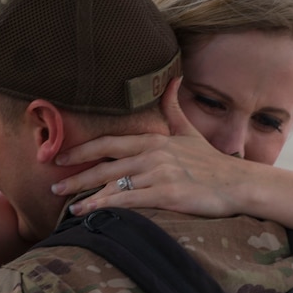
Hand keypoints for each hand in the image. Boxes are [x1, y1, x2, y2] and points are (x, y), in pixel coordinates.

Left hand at [52, 79, 254, 216]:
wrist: (238, 183)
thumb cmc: (212, 162)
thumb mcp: (189, 131)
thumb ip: (173, 108)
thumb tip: (172, 79)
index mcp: (154, 140)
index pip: (109, 143)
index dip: (82, 150)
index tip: (61, 158)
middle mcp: (152, 155)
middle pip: (105, 166)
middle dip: (76, 176)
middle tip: (53, 185)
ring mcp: (159, 175)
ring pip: (113, 185)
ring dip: (87, 196)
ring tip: (67, 206)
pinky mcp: (166, 196)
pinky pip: (128, 202)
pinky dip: (105, 207)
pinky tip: (90, 214)